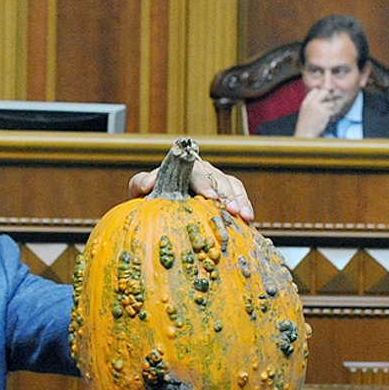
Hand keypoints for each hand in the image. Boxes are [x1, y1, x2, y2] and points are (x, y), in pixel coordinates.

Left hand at [128, 160, 253, 221]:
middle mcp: (202, 173)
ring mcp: (215, 184)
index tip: (209, 196)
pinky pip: (239, 197)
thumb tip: (148, 184)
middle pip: (218, 178)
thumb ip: (140, 183)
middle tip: (230, 208)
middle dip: (226, 193)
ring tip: (243, 215)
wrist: (156, 211)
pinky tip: (249, 221)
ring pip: (232, 185)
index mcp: (183, 169)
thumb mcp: (139, 190)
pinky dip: (245, 206)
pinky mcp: (225, 198)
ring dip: (239, 199)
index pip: (196, 171)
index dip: (205, 183)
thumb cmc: (148, 198)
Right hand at [294, 88, 336, 137]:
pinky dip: (331, 115)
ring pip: (330, 103)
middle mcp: (312, 103)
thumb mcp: (305, 111)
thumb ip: (312, 103)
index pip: (315, 90)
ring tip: (324, 116)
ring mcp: (318, 107)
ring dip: (330, 109)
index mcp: (306, 102)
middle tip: (327, 104)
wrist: (305, 134)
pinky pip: (332, 110)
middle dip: (328, 97)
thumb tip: (323, 96)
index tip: (322, 99)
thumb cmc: (305, 125)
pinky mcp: (325, 113)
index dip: (320, 93)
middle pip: (324, 92)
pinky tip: (325, 120)